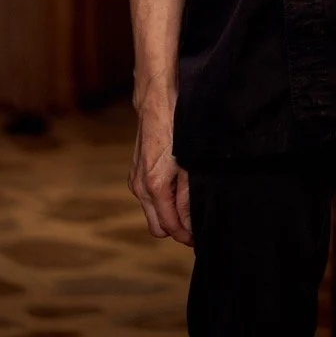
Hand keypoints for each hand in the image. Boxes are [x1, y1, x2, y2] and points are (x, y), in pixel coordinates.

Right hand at [128, 108, 192, 245]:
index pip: (169, 227)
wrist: (157, 100)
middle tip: (196, 224)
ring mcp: (135, 179)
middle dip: (176, 229)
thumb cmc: (177, 127)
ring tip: (190, 205)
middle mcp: (140, 187)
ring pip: (152, 213)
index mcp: (154, 186)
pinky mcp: (136, 172)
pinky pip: (148, 198)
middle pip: (157, 227)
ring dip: (169, 215)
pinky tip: (177, 190)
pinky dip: (161, 201)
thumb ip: (187, 197)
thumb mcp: (189, 164)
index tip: (200, 236)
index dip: (186, 236)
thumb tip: (190, 225)